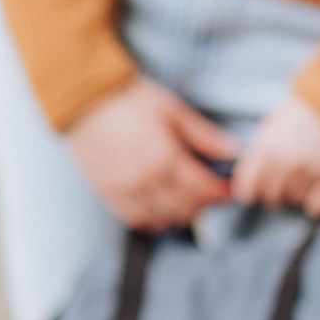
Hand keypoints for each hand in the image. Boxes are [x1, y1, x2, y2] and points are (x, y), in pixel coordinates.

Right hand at [64, 77, 237, 230]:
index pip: (202, 190)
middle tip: (208, 195)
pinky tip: (159, 210)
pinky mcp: (107, 192)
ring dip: (178, 215)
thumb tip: (234, 152)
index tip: (227, 190)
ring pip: (160, 219)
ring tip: (185, 202)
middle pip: (183, 208)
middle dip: (202, 205)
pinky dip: (151, 219)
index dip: (219, 193)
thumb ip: (204, 135)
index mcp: (165, 158)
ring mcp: (124, 190)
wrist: (85, 100)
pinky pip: (134, 219)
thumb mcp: (173, 110)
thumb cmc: (131, 99)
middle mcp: (145, 180)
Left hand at [231, 94, 319, 218]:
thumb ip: (259, 154)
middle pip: (272, 197)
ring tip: (308, 174)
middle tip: (285, 183)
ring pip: (296, 199)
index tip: (253, 194)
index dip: (250, 193)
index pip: (247, 188)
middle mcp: (287, 163)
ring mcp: (313, 171)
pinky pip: (318, 206)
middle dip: (276, 193)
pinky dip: (318, 202)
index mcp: (266, 149)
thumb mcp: (272, 126)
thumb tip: (249, 181)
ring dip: (299, 192)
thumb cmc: (307, 111)